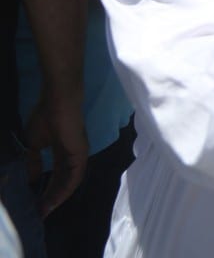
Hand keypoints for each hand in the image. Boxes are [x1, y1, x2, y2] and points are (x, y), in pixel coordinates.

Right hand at [23, 94, 87, 215]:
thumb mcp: (34, 144)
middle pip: (63, 183)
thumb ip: (33, 161)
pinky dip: (64, 190)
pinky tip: (53, 200)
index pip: (55, 176)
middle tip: (39, 214)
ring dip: (56, 197)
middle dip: (51, 198)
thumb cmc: (46, 117)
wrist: (58, 101)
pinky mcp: (81, 154)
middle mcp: (72, 156)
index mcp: (62, 152)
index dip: (45, 190)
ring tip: (44, 211)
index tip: (35, 205)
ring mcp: (78, 155)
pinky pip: (74, 177)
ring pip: (69, 183)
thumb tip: (30, 179)